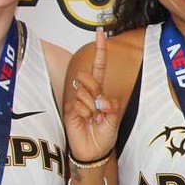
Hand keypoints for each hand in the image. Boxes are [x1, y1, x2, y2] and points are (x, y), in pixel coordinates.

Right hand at [64, 29, 118, 163]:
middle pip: (88, 76)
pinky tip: (86, 121)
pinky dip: (85, 113)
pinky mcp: (70, 110)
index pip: (99, 67)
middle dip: (94, 88)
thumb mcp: (114, 119)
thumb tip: (101, 99)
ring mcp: (77, 101)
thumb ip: (111, 106)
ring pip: (83, 91)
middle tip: (99, 106)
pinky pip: (78, 104)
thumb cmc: (104, 135)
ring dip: (91, 105)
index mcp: (100, 92)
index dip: (100, 51)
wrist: (93, 151)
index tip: (100, 33)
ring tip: (93, 117)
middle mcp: (88, 93)